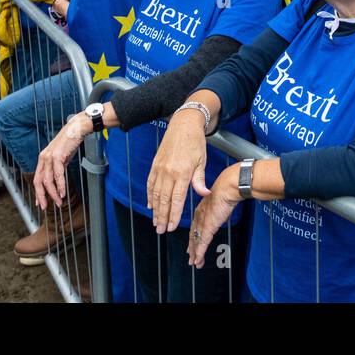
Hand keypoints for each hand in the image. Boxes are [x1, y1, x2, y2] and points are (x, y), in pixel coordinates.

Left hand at [33, 114, 88, 209]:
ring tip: (59, 202)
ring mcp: (50, 157)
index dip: (38, 192)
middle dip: (42, 196)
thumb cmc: (70, 141)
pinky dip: (60, 185)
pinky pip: (58, 175)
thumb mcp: (62, 157)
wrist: (77, 129)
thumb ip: (58, 168)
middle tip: (46, 207)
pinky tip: (63, 192)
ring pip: (48, 180)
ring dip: (53, 193)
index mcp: (43, 159)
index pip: (37, 178)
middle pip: (39, 182)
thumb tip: (57, 180)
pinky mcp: (58, 156)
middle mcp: (43, 158)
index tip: (40, 202)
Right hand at [147, 108, 209, 232]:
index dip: (173, 215)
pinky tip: (150, 205)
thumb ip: (199, 179)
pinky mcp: (155, 164)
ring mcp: (160, 168)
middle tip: (160, 230)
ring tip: (155, 222)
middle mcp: (168, 172)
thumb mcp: (201, 160)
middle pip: (163, 200)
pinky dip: (149, 195)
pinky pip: (150, 183)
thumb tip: (204, 194)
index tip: (171, 226)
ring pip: (155, 194)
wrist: (183, 124)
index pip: (177, 199)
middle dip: (162, 217)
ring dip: (155, 209)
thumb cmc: (195, 142)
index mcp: (182, 172)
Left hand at [187, 166, 241, 267]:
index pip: (195, 227)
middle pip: (193, 236)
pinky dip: (199, 253)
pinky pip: (202, 243)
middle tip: (191, 258)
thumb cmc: (227, 190)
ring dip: (195, 254)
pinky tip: (198, 260)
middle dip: (192, 248)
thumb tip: (222, 214)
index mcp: (201, 209)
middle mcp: (199, 216)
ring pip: (196, 241)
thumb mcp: (221, 202)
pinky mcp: (208, 226)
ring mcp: (203, 222)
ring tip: (195, 263)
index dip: (193, 237)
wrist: (228, 187)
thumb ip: (219, 210)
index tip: (192, 246)